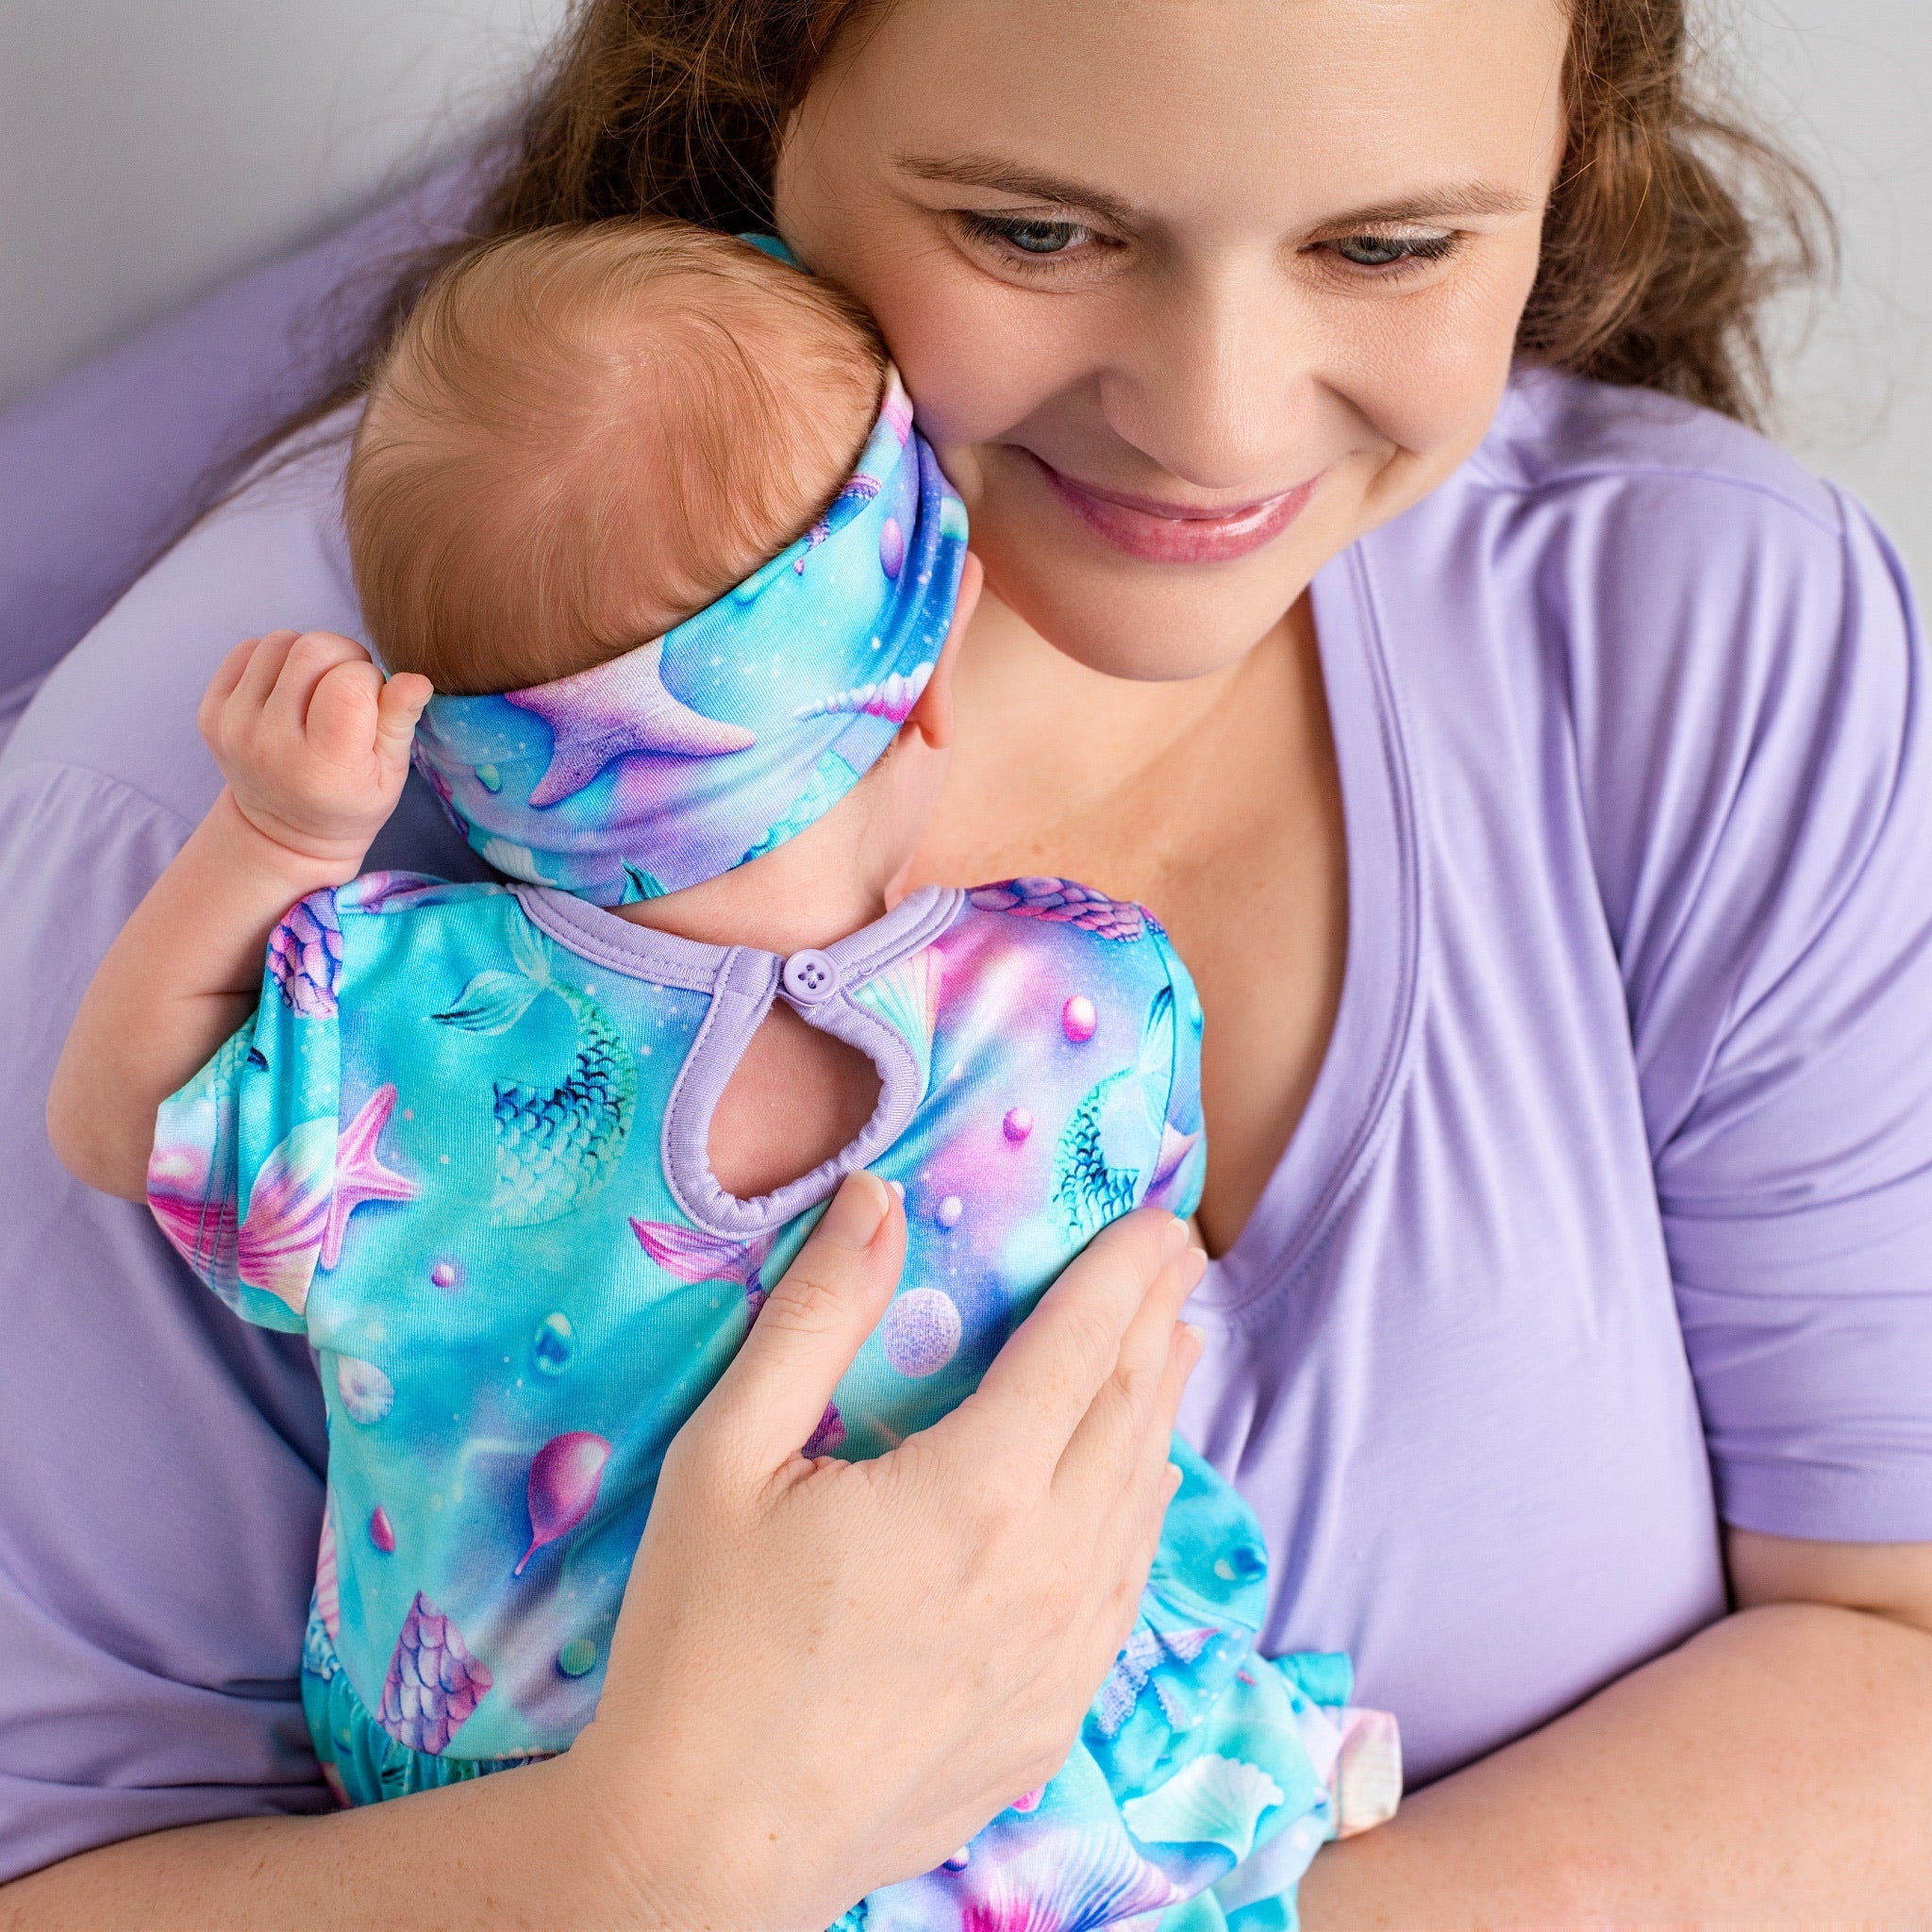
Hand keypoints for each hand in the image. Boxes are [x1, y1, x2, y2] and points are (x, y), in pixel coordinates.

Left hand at [197, 629, 430, 872]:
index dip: (371, 681)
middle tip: (350, 691)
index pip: (351, 681)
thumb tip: (415, 679)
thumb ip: (399, 724)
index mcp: (322, 766)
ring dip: (309, 656)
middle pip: (313, 649)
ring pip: (281, 641)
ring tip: (318, 691)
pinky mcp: (211, 711)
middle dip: (343, 658)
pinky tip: (289, 691)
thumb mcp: (390, 776)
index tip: (373, 706)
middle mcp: (269, 744)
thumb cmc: (350, 801)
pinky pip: (249, 648)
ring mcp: (233, 725)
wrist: (281, 833)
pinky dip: (276, 660)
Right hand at [566, 1173, 1205, 1930]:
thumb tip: (877, 1199)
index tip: (1157, 1219)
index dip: (1124, 1272)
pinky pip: (1126, 1587)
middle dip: (1155, 1321)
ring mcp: (1062, 1657)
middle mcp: (1048, 1572)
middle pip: (1130, 1413)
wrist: (705, 1851)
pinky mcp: (1052, 1719)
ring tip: (1171, 1347)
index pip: (1083, 1347)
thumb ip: (812, 1317)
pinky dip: (1142, 1508)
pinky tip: (1134, 1486)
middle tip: (1172, 1261)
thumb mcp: (726, 1457)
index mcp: (976, 1493)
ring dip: (1160, 1410)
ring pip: (1142, 1501)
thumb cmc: (698, 1645)